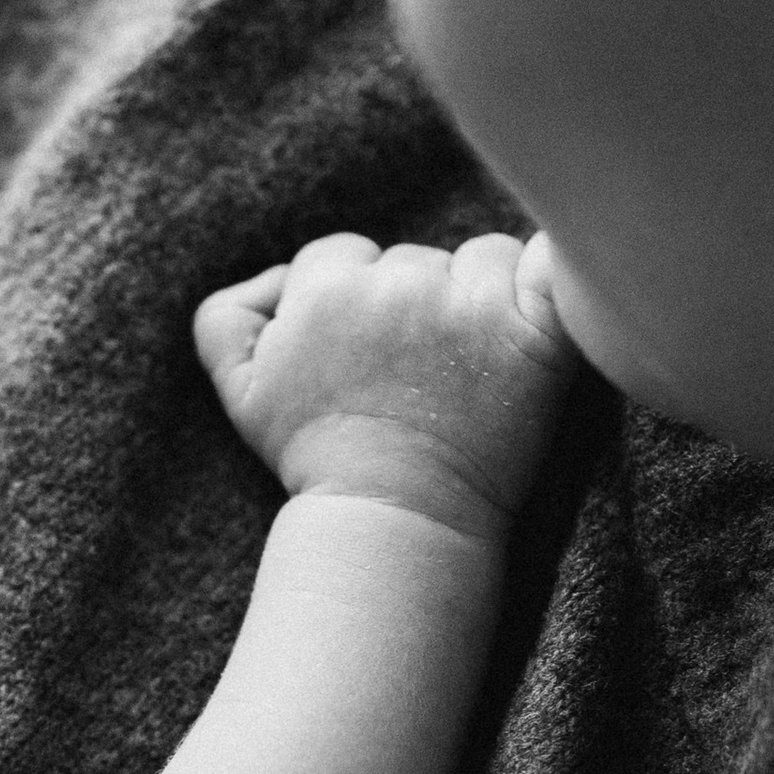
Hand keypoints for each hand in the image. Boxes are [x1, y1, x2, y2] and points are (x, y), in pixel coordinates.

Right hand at [195, 228, 576, 535]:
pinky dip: (548, 274)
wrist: (394, 518)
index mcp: (326, 287)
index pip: (342, 256)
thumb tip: (274, 276)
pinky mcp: (531, 333)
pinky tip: (543, 295)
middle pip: (412, 258)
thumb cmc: (318, 459)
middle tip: (411, 375)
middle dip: (413, 302)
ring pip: (478, 259)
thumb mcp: (241, 392)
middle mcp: (397, 283)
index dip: (351, 301)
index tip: (364, 355)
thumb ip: (226, 317)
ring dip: (477, 297)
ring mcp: (468, 305)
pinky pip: (546, 265)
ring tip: (464, 371)